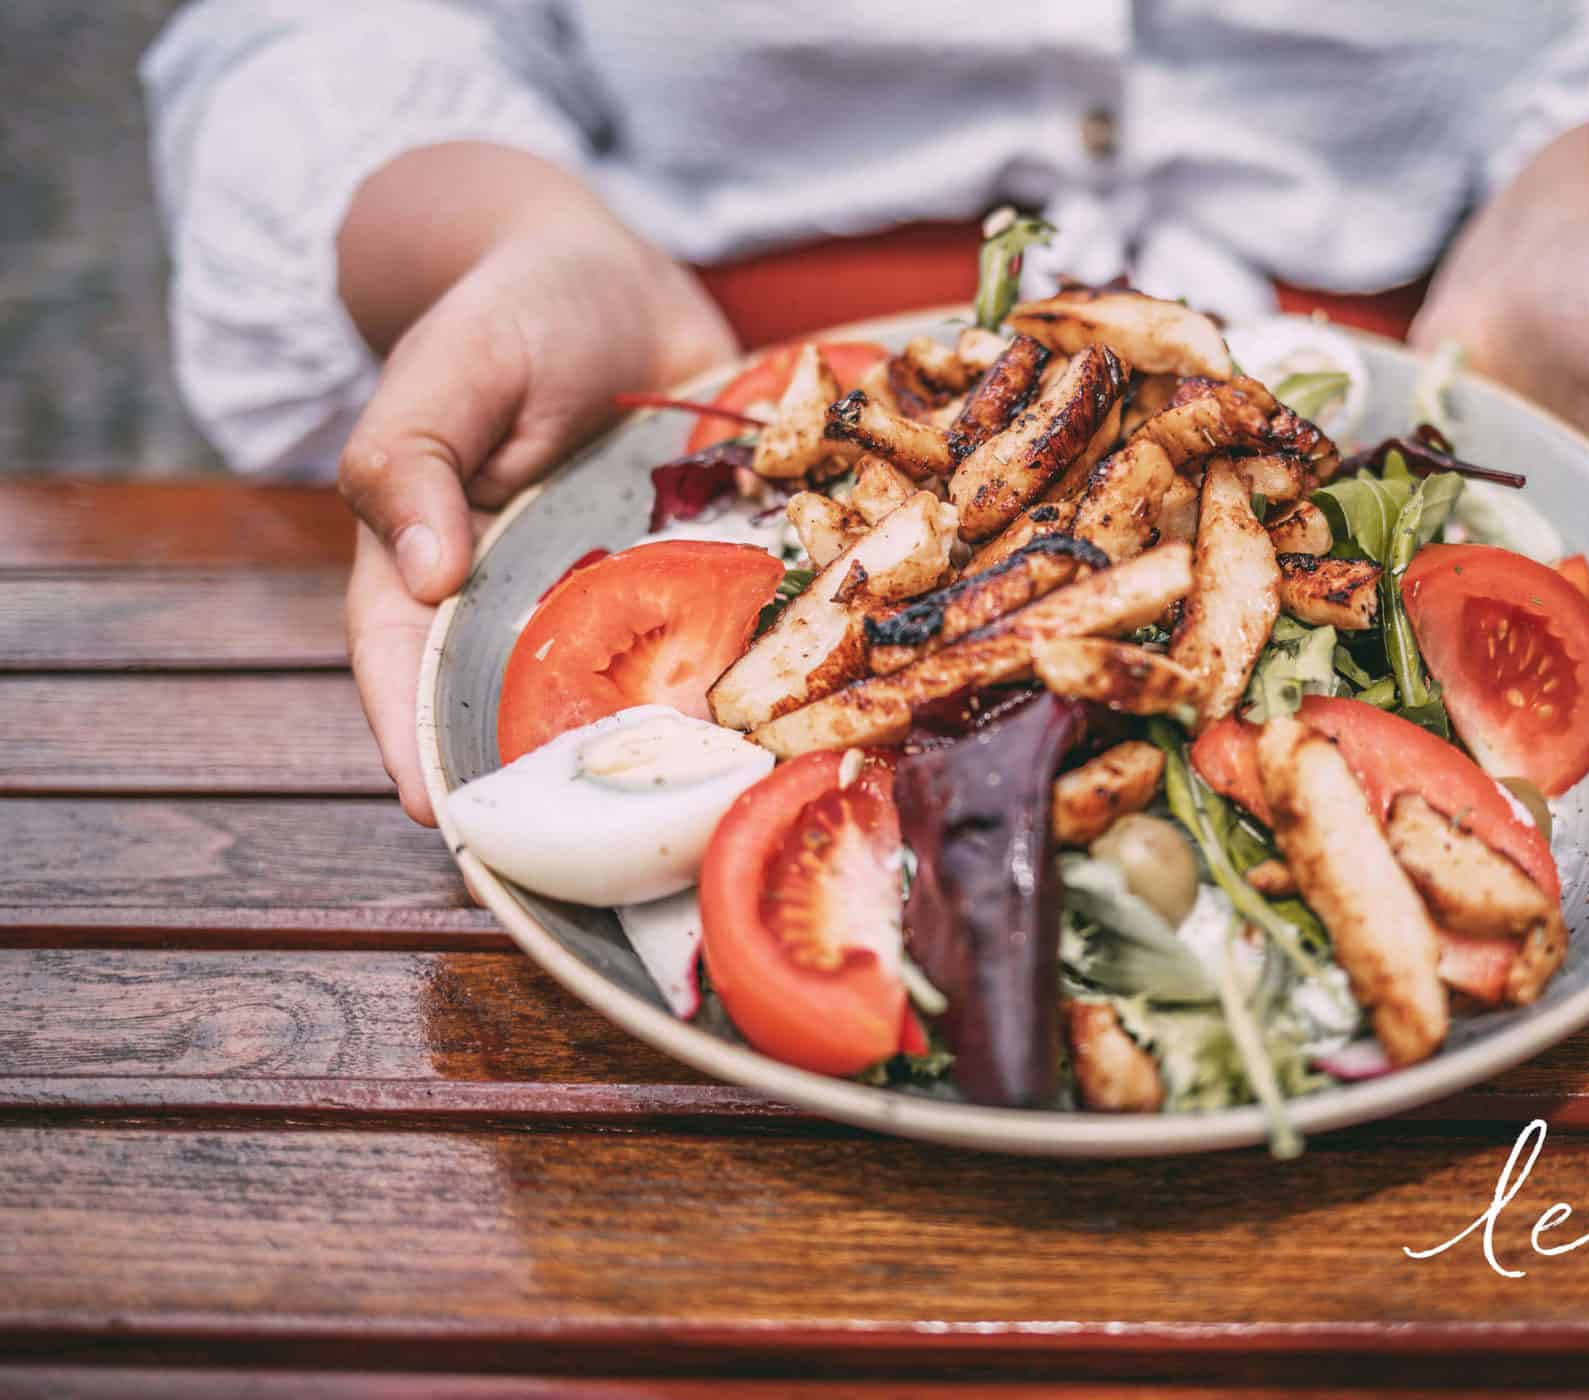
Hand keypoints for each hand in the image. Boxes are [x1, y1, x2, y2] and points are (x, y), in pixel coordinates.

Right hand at [338, 149, 734, 823]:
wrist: (619, 279)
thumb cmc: (511, 314)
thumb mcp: (450, 368)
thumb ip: (414, 459)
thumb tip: (426, 574)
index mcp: (440, 571)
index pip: (413, 676)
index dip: (422, 749)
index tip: (448, 823)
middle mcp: (532, 610)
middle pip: (530, 714)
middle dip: (562, 785)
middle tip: (598, 856)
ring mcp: (624, 604)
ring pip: (638, 698)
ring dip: (672, 754)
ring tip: (707, 816)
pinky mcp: (703, 582)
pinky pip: (727, 642)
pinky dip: (757, 682)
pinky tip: (797, 729)